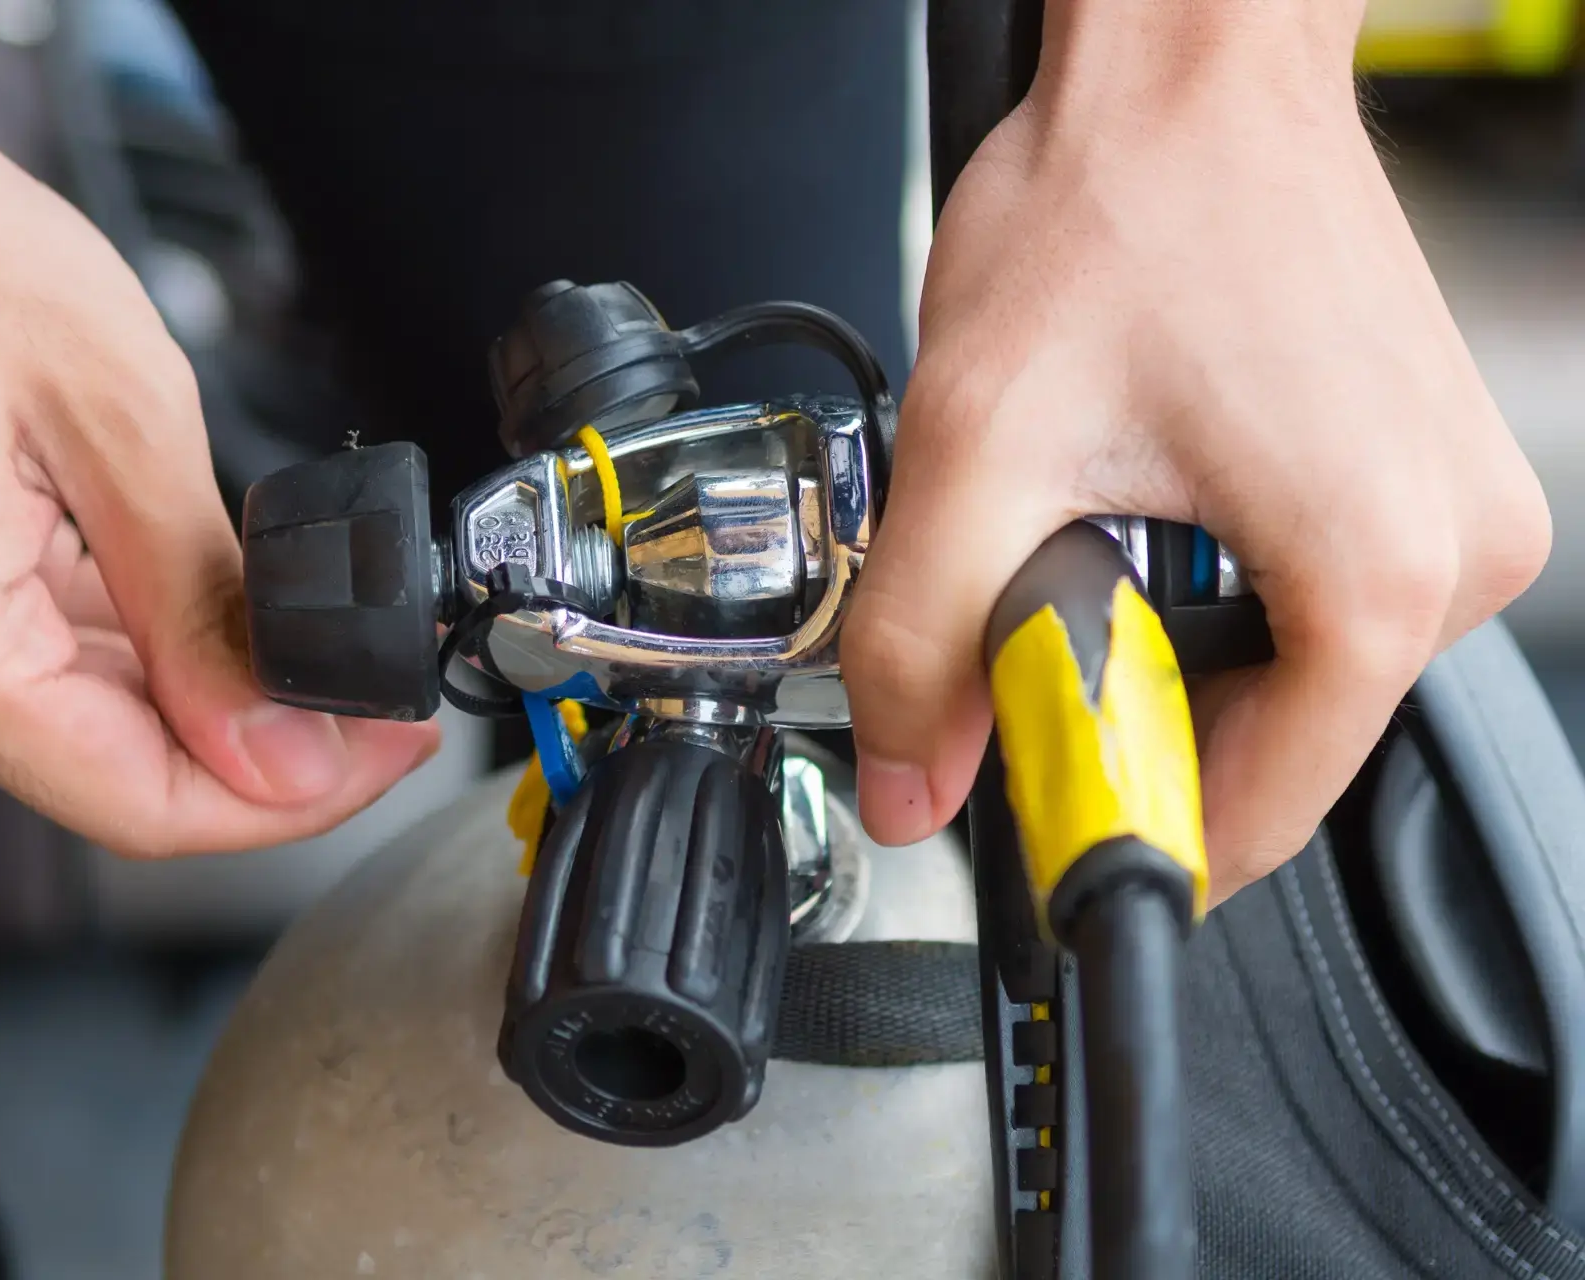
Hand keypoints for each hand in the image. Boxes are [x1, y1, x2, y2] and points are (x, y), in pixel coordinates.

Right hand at [0, 8, 436, 855]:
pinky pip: (12, 666)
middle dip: (252, 736)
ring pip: (68, 723)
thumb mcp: (116, 409)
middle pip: (108, 772)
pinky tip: (154, 575)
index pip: (141, 803)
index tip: (387, 748)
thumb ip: (205, 602)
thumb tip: (283, 747)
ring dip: (181, 682)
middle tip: (366, 687)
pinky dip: (105, 638)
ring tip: (272, 609)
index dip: (288, 796)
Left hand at [843, 28, 1549, 901]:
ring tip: (1107, 517)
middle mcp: (1459, 556)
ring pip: (1284, 684)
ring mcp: (1458, 518)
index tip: (1031, 788)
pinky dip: (1214, 596)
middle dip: (1135, 714)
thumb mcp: (975, 450)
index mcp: (1381, 572)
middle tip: (1048, 600)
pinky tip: (1158, 499)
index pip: (1249, 817)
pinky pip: (1310, 609)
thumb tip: (915, 787)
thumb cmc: (1123, 210)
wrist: (1187, 77)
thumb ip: (923, 647)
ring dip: (1168, 645)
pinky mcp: (1427, 485)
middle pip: (1269, 753)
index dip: (1116, 822)